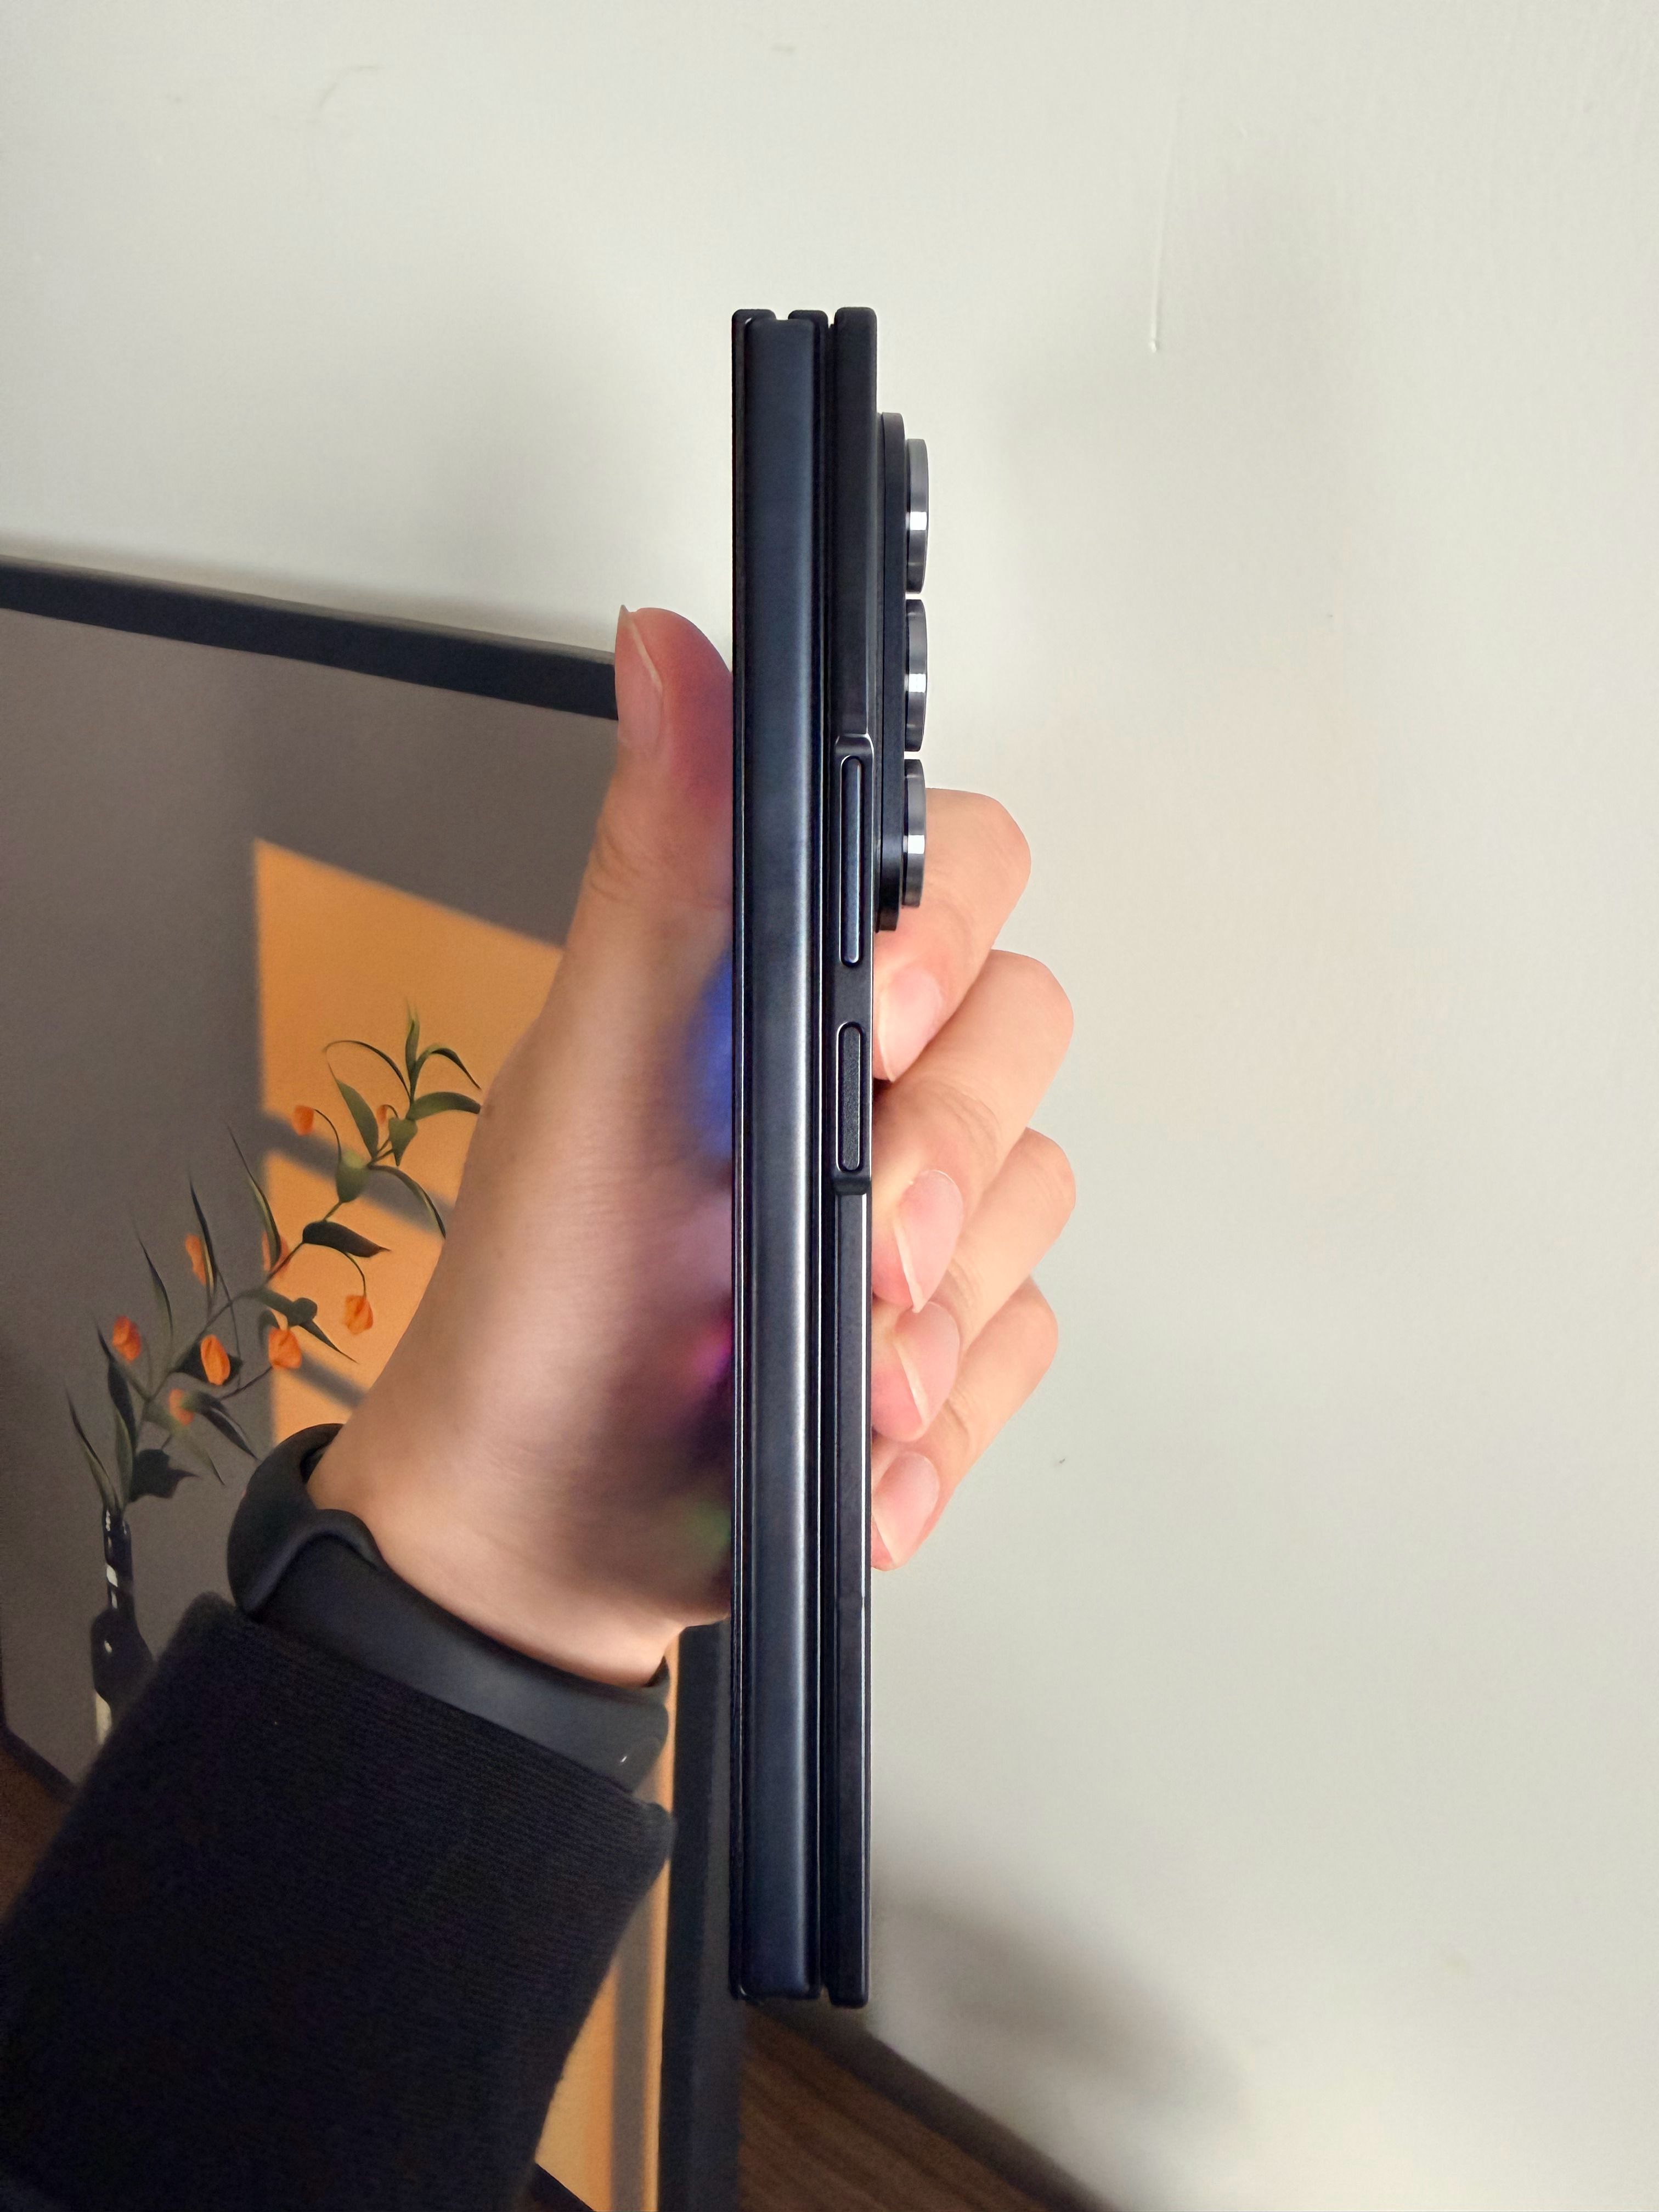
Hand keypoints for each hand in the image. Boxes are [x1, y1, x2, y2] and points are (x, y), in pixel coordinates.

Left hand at [310, 609, 1072, 1682]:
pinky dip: (944, 1412)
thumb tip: (665, 653)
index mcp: (779, 985)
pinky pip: (1020, 1345)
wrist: (542, 1539)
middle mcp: (861, 1079)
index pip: (951, 874)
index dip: (939, 940)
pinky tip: (859, 1450)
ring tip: (842, 1380)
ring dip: (942, 1309)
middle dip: (946, 1154)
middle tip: (864, 1241)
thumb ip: (658, 871)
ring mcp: (914, 1210)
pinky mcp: (944, 1337)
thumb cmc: (540, 1298)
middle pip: (1021, 1036)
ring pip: (1035, 1203)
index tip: (868, 1025)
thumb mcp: (591, 1078)